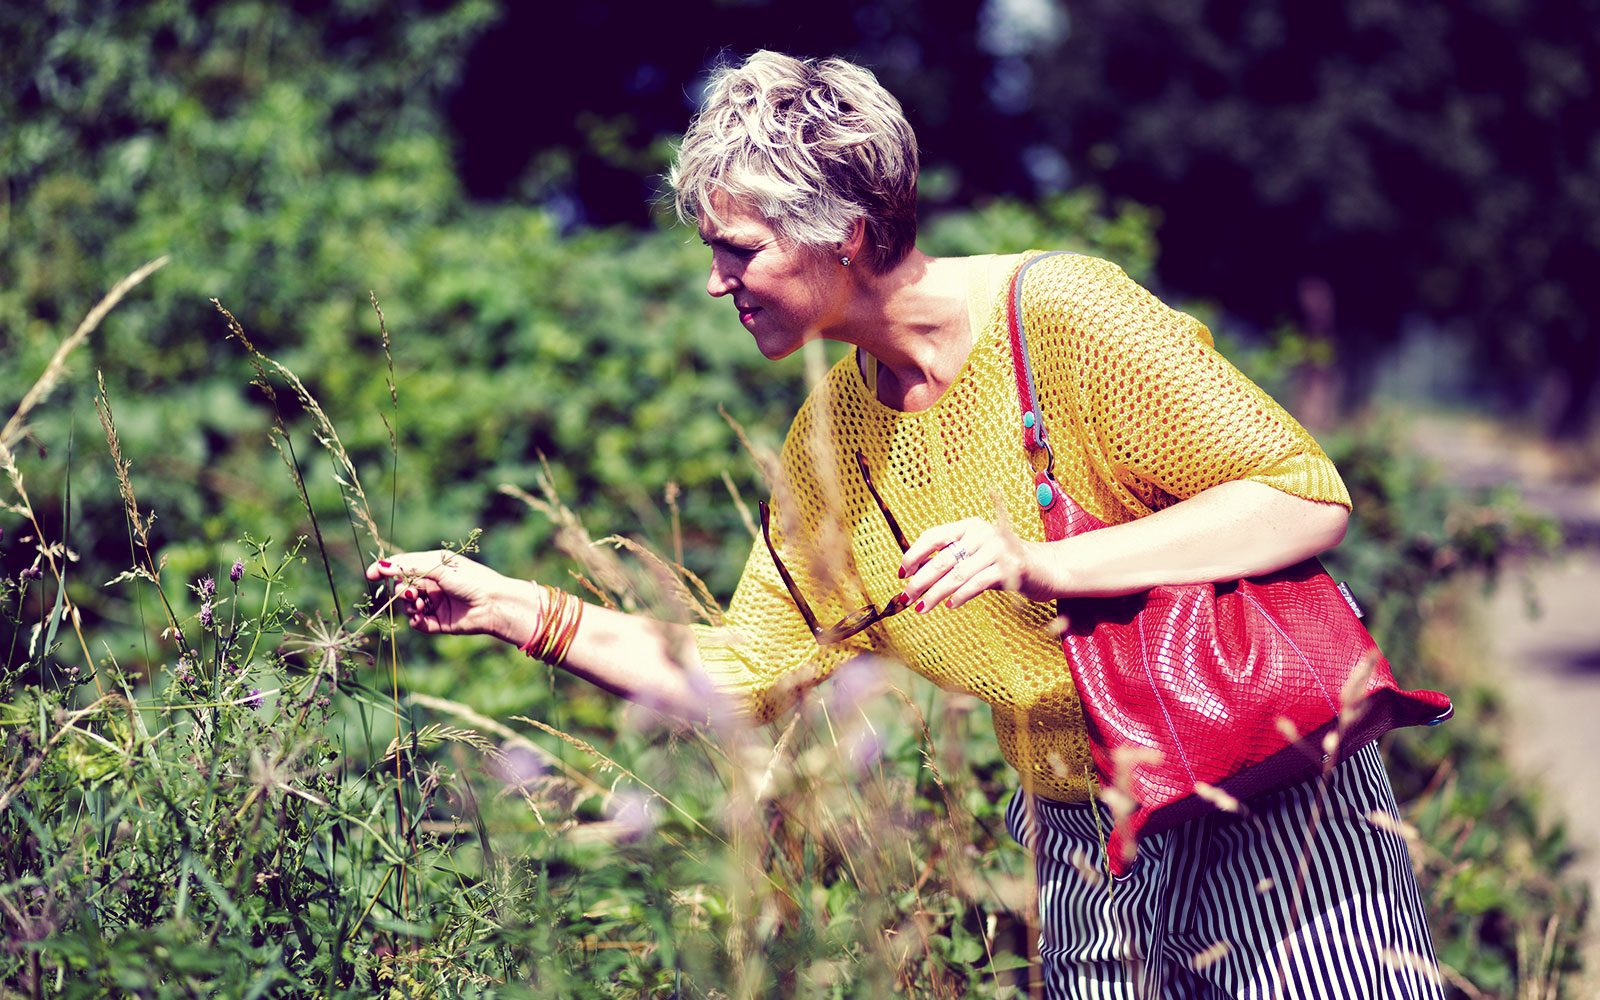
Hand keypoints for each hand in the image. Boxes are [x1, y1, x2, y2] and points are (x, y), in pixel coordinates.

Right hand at [365, 550, 528, 639]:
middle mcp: (432, 585)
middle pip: (401, 587)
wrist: (493, 604)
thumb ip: (409, 566)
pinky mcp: (438, 623)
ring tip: (420, 604)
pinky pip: (417, 623)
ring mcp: (434, 604)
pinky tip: (421, 616)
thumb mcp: (439, 567)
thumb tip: (381, 566)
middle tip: (412, 593)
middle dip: (402, 590)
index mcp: (433, 567)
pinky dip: (415, 620)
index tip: (371, 574)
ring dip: (408, 606)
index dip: (385, 570)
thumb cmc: (470, 579)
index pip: (402, 567)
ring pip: (407, 606)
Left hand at [898, 517, 1059, 612]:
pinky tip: (950, 605)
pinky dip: (960, 596)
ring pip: (956, 575)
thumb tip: (915, 575)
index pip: (933, 536)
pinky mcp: (1009, 568)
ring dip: (935, 594)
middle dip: (920, 581)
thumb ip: (952, 559)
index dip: (914, 554)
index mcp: (969, 526)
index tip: (902, 573)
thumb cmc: (1005, 564)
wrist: (1046, 568)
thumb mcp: (976, 555)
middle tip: (907, 597)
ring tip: (923, 607)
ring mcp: (997, 549)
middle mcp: (982, 533)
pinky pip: (976, 584)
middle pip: (941, 559)